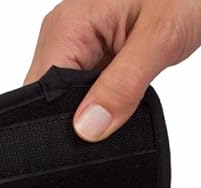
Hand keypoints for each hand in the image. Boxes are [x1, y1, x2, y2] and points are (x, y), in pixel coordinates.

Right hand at [25, 0, 200, 140]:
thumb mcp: (158, 41)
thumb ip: (123, 85)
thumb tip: (87, 128)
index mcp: (68, 28)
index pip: (41, 91)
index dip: (61, 124)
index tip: (89, 145)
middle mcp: (69, 35)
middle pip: (55, 98)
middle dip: (82, 123)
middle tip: (118, 133)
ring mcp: (86, 44)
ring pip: (77, 97)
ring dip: (101, 113)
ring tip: (128, 118)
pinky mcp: (105, 53)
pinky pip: (97, 88)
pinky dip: (113, 102)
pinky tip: (131, 108)